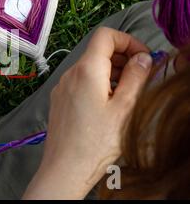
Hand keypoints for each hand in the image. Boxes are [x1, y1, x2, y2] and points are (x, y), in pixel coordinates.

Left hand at [23, 27, 152, 199]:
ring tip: (127, 94)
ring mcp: (62, 86)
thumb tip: (143, 57)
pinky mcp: (59, 99)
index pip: (106, 35)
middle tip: (141, 77)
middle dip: (122, 58)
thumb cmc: (95, 142)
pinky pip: (80, 81)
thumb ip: (136, 77)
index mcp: (86, 70)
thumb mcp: (124, 108)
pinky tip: (108, 104)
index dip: (128, 40)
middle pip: (97, 51)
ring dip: (111, 72)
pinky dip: (97, 83)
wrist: (65, 168)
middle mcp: (70, 74)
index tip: (143, 58)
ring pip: (89, 67)